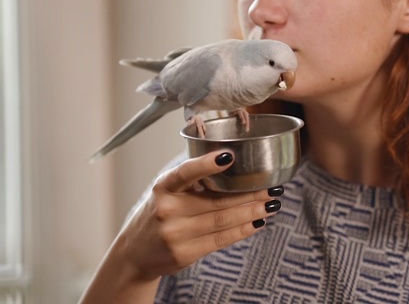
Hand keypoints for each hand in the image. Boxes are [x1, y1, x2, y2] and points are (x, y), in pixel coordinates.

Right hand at [80, 150, 282, 302]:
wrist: (134, 254)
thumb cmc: (157, 214)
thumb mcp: (166, 192)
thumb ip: (191, 181)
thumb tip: (231, 166)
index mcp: (163, 187)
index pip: (185, 172)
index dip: (206, 164)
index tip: (229, 156)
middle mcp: (168, 209)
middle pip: (217, 201)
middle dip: (250, 194)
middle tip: (273, 188)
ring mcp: (176, 234)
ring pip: (223, 220)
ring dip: (253, 212)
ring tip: (272, 204)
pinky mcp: (185, 253)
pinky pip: (221, 239)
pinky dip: (243, 230)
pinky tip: (258, 222)